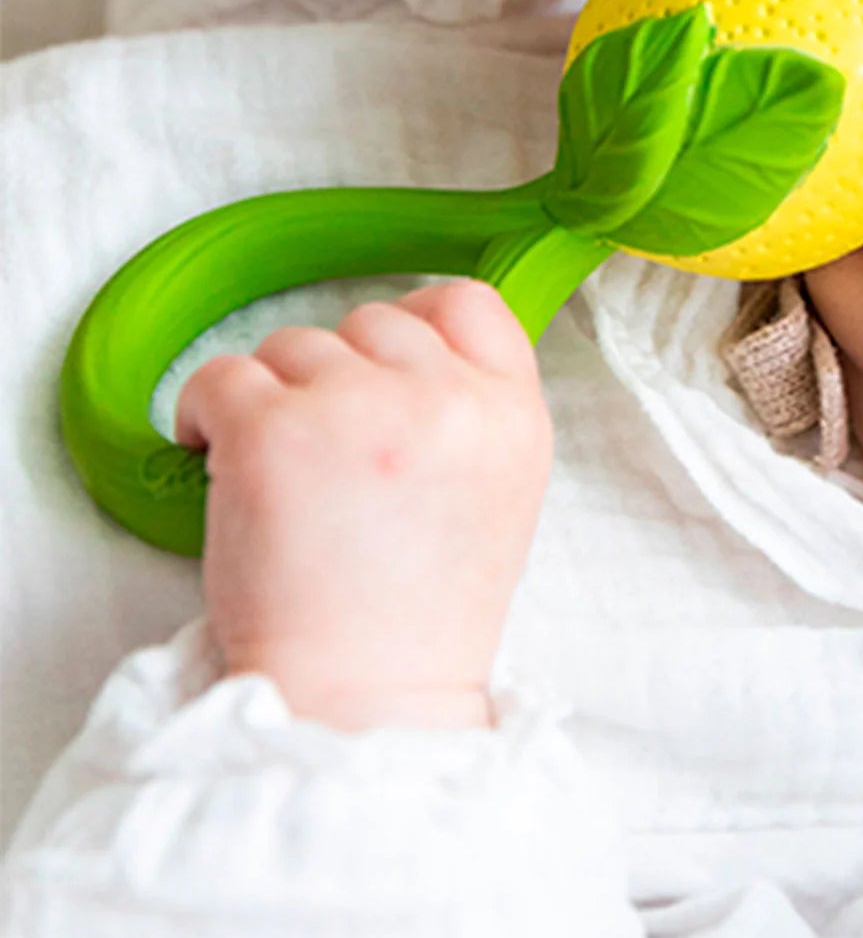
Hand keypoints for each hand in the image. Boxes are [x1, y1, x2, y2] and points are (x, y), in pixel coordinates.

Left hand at [175, 280, 550, 730]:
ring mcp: (359, 408)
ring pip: (295, 343)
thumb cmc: (419, 617)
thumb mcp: (499, 495)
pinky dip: (206, 411)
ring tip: (281, 474)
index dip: (417, 320)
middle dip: (340, 374)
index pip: (468, 302)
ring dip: (275, 396)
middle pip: (374, 321)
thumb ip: (471, 412)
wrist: (362, 704)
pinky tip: (219, 461)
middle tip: (326, 451)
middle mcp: (446, 400)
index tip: (379, 364)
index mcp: (512, 416)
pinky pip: (220, 374)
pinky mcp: (273, 431)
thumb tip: (403, 354)